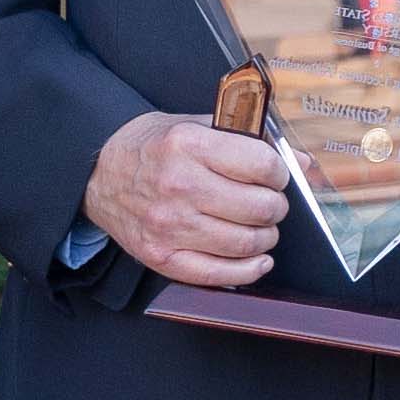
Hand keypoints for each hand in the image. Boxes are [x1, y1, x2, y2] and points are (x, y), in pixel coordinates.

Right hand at [85, 110, 287, 289]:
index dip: (279, 172)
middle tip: (267, 202)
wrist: (97, 175)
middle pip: (260, 207)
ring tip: (259, 226)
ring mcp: (169, 225)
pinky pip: (220, 273)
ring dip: (266, 237)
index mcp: (188, 145)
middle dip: (275, 206)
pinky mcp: (162, 256)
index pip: (262, 165)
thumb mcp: (196, 126)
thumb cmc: (153, 148)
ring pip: (247, 242)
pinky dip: (250, 269)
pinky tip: (259, 259)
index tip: (274, 176)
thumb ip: (248, 140)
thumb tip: (302, 162)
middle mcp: (179, 186)